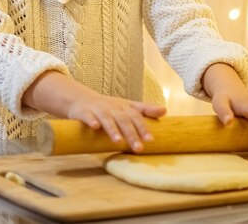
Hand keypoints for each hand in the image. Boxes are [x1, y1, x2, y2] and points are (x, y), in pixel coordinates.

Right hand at [22, 70, 165, 151]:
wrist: (82, 100)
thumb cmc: (108, 107)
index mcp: (124, 107)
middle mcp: (112, 108)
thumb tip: (165, 110)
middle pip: (123, 120)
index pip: (136, 117)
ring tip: (118, 141)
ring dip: (112, 129)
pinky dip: (91, 121)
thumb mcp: (127, 106)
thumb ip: (145, 109)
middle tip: (138, 148)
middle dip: (131, 134)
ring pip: (106, 119)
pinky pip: (88, 117)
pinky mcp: (84, 113)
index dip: (143, 128)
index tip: (151, 140)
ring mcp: (98, 110)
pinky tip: (95, 127)